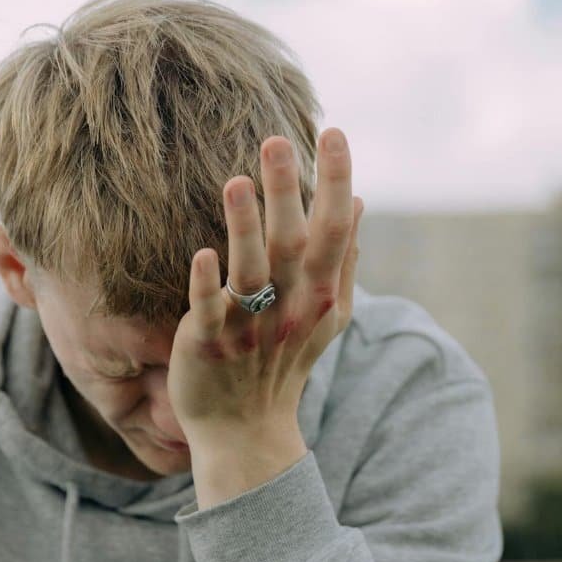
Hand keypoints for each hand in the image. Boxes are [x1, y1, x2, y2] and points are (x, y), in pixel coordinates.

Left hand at [168, 127, 363, 451]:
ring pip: (250, 271)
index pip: (334, 227)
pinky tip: (202, 254)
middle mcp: (290, 307)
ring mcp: (250, 327)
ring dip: (245, 227)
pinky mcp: (210, 345)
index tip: (334, 131)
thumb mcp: (327, 314)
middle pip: (293, 241)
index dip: (336, 179)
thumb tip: (359, 202)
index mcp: (320, 293)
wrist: (246, 430)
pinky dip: (208, 285)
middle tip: (277, 138)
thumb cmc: (285, 361)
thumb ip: (342, 258)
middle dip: (288, 190)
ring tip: (238, 181)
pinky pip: (210, 312)